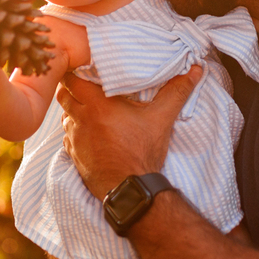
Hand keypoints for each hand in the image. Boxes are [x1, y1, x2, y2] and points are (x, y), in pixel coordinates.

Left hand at [56, 65, 201, 198]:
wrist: (131, 189)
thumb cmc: (143, 152)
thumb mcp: (162, 118)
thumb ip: (176, 91)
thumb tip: (195, 71)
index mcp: (97, 105)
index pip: (72, 80)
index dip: (75, 72)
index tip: (86, 69)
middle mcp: (81, 120)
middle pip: (63, 95)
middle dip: (72, 89)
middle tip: (87, 86)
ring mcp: (75, 139)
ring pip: (64, 116)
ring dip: (73, 110)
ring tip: (90, 108)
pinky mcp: (74, 155)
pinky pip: (67, 136)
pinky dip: (75, 131)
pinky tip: (91, 132)